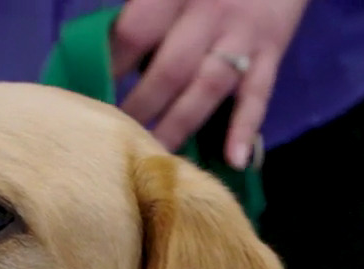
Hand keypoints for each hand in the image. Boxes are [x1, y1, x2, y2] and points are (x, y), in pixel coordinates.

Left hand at [112, 0, 311, 166]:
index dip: (111, 68)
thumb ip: (146, 12)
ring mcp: (242, 34)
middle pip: (170, 69)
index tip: (92, 97)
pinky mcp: (271, 51)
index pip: (135, 33)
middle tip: (120, 138)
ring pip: (208, 87)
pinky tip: (234, 159)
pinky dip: (246, 128)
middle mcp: (209, 12)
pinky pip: (257, 94)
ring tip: (157, 156)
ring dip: (180, 125)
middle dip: (141, 109)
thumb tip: (109, 55)